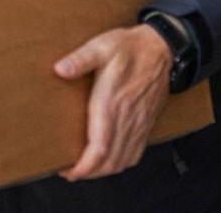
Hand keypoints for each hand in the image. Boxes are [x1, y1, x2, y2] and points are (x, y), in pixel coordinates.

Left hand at [54, 24, 171, 180]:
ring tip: (85, 169)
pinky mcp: (145, 123)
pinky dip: (120, 163)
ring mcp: (138, 124)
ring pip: (123, 161)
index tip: (68, 171)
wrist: (161, 48)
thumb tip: (60, 69)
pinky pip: (135, 153)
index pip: (99, 148)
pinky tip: (109, 161)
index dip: (84, 166)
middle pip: (110, 162)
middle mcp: (127, 119)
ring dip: (103, 171)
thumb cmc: (129, 48)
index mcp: (112, 104)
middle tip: (69, 171)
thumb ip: (80, 59)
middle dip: (89, 173)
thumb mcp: (101, 46)